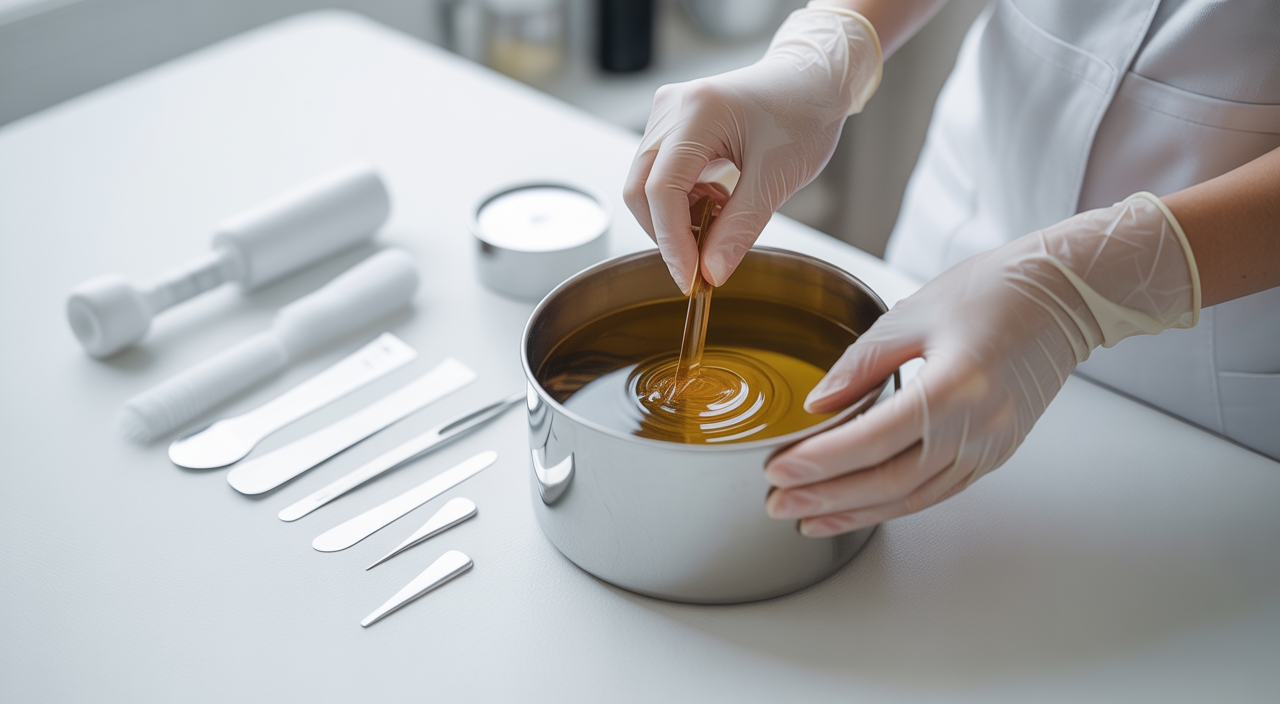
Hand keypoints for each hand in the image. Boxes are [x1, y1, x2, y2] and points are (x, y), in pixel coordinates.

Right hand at [623, 6, 880, 292]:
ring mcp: (666, 113)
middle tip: (703, 262)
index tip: (692, 279)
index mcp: (698, 112)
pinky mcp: (670, 124)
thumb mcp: (777, 178)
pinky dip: (682, 201)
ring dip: (676, 217)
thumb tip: (711, 272)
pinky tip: (715, 202)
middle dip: (668, 233)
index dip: (672, 242)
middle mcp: (671, 108)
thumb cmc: (802, 116)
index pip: (662, 190)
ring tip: (720, 220)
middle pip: (640, 189)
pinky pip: (659, 174)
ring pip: (646, 185)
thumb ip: (740, 228)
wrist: (811, 81)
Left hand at [765, 194, 1199, 535]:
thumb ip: (860, 363)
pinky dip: (892, 505)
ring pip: (912, 497)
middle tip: (777, 504)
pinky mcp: (994, 454)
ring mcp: (989, 447)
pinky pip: (935, 491)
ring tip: (806, 518)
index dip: (818, 462)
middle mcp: (976, 428)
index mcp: (954, 388)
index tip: (777, 470)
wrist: (1068, 294)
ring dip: (855, 513)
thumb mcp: (914, 313)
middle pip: (887, 481)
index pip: (870, 441)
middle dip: (826, 498)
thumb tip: (817, 405)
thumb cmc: (996, 290)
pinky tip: (859, 509)